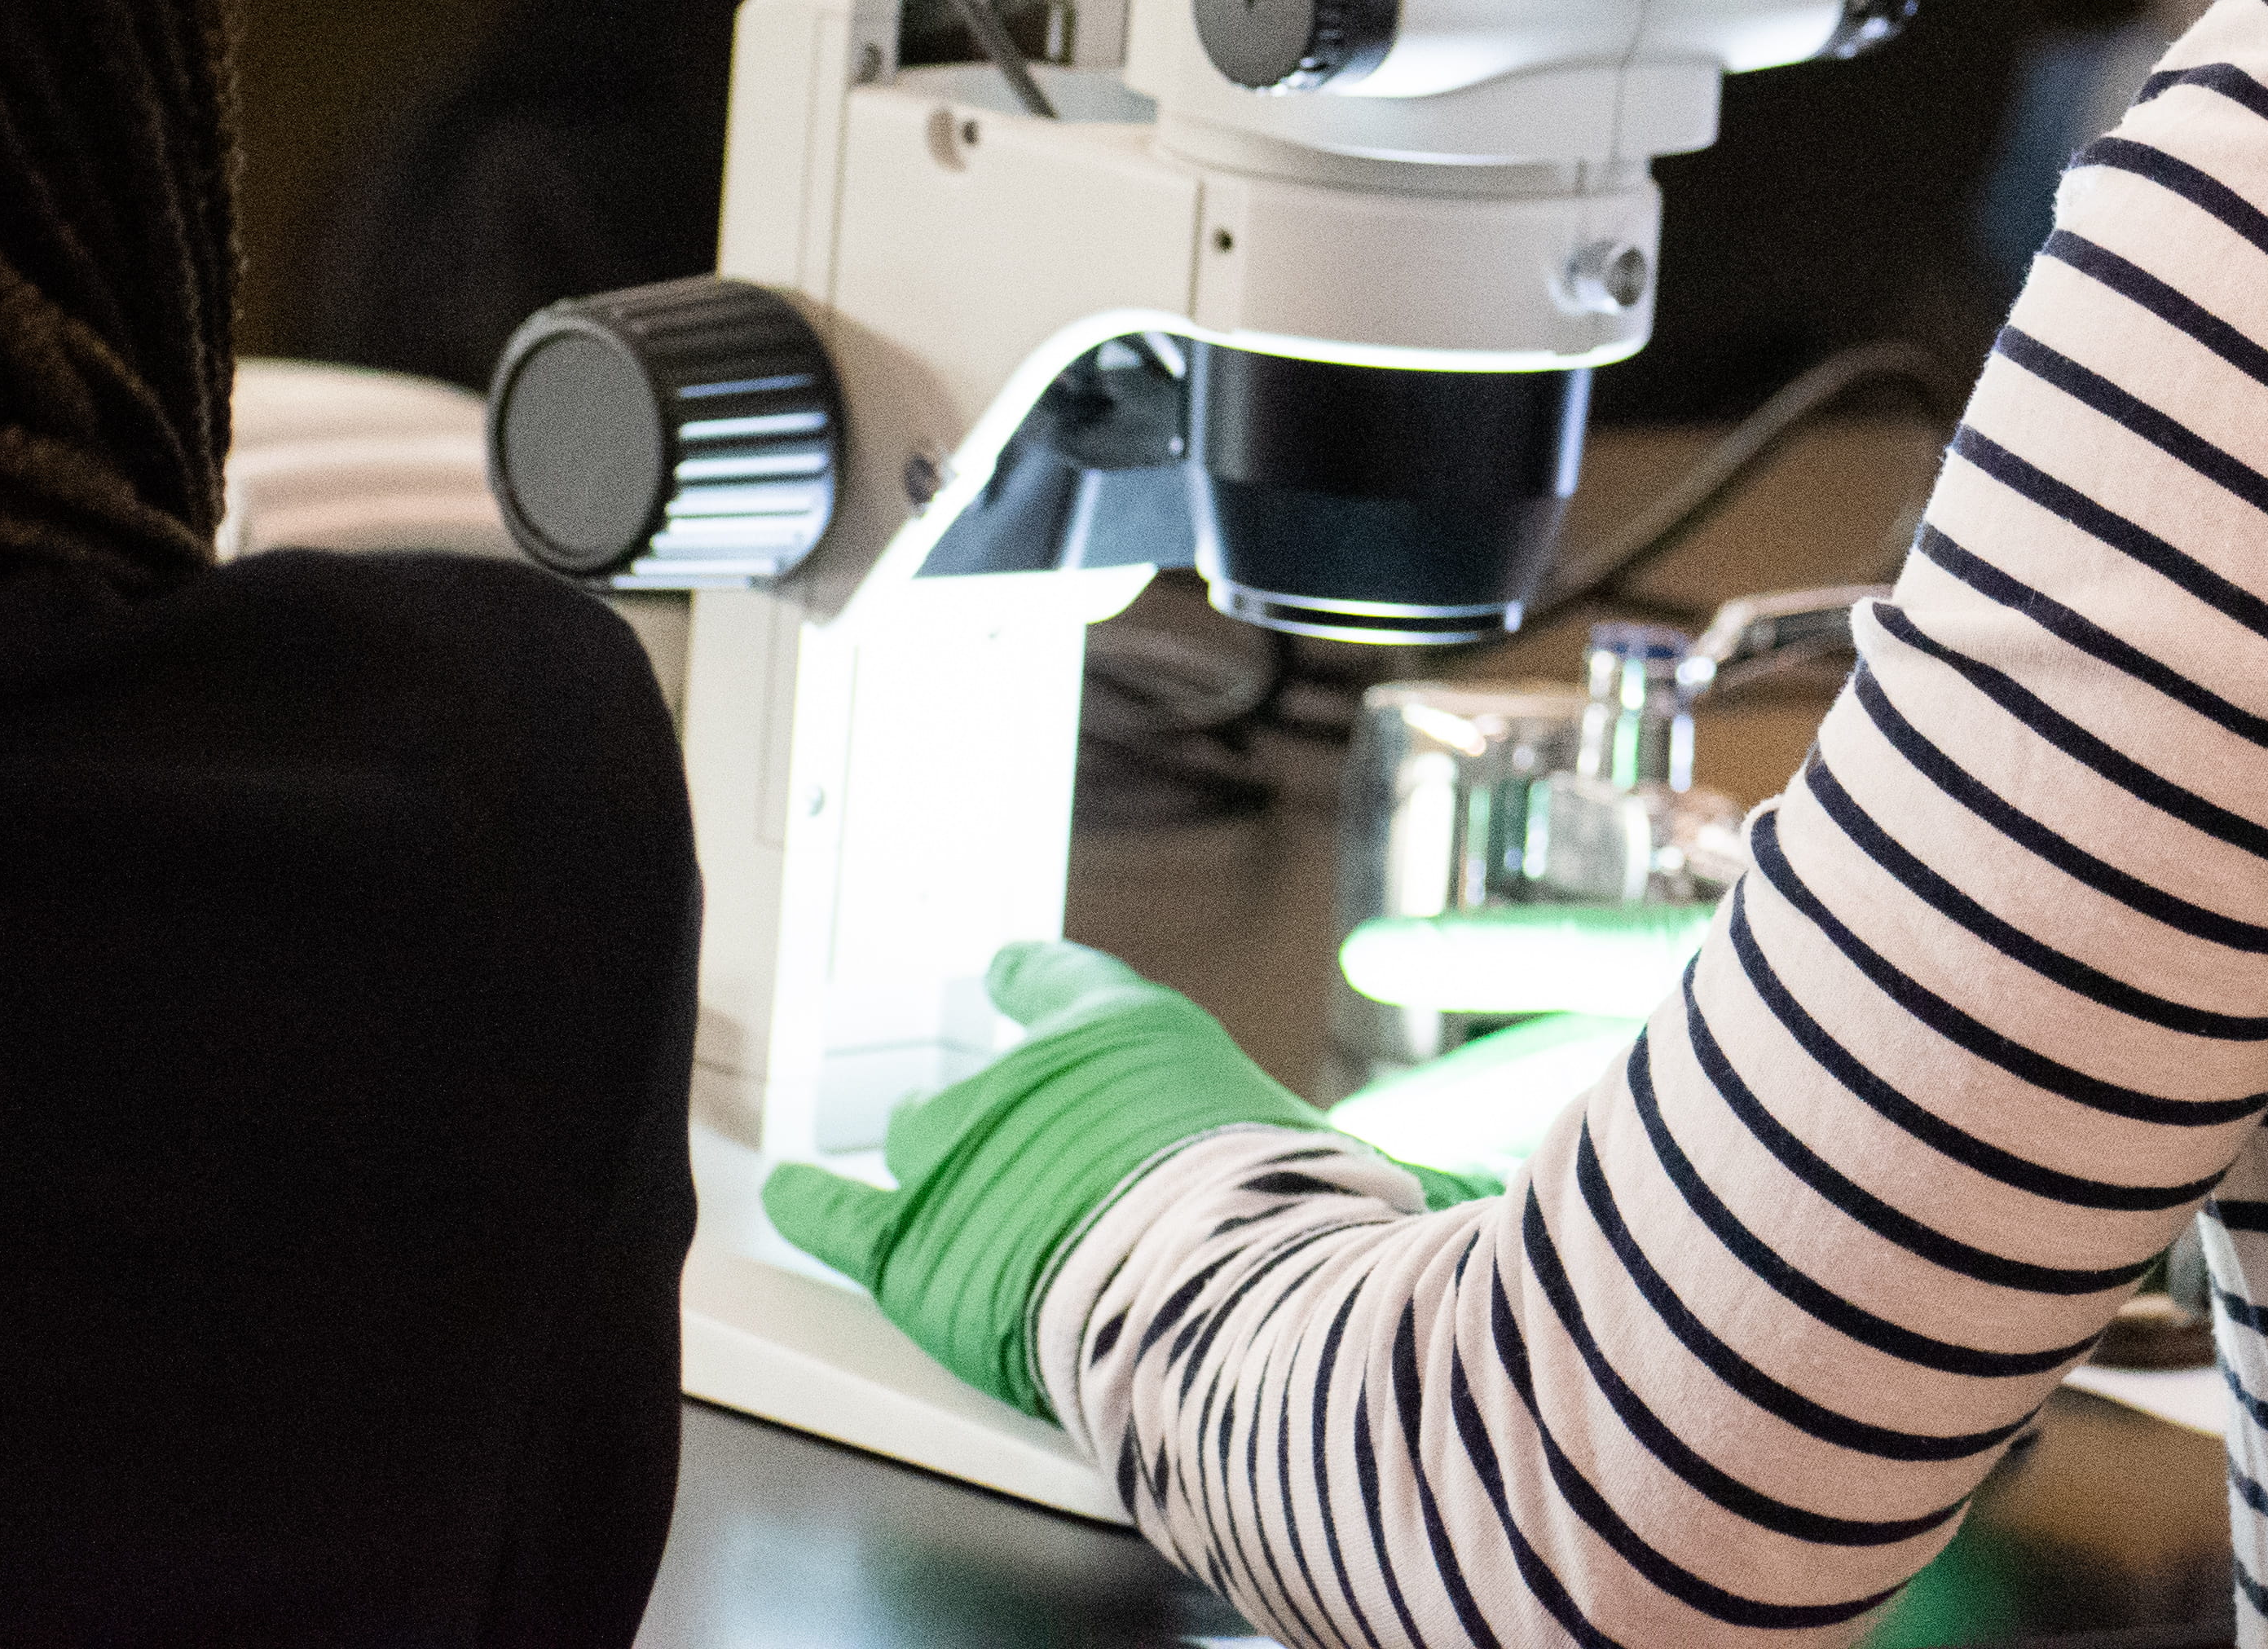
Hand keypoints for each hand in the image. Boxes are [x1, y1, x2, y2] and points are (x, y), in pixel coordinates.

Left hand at [764, 940, 1488, 1417]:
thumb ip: (1371, 1156)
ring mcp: (957, 1152)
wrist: (1213, 1293)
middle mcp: (1029, 1074)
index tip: (1008, 975)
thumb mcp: (1349, 1156)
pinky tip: (790, 1196)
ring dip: (945, 1176)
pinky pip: (831, 1213)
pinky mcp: (909, 1242)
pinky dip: (809, 1204)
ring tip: (949, 1197)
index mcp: (1125, 1030)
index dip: (1033, 986)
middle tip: (1034, 1162)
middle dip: (1005, 1123)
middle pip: (992, 1087)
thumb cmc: (1292, 1218)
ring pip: (925, 1146)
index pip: (1058, 986)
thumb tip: (1477, 1175)